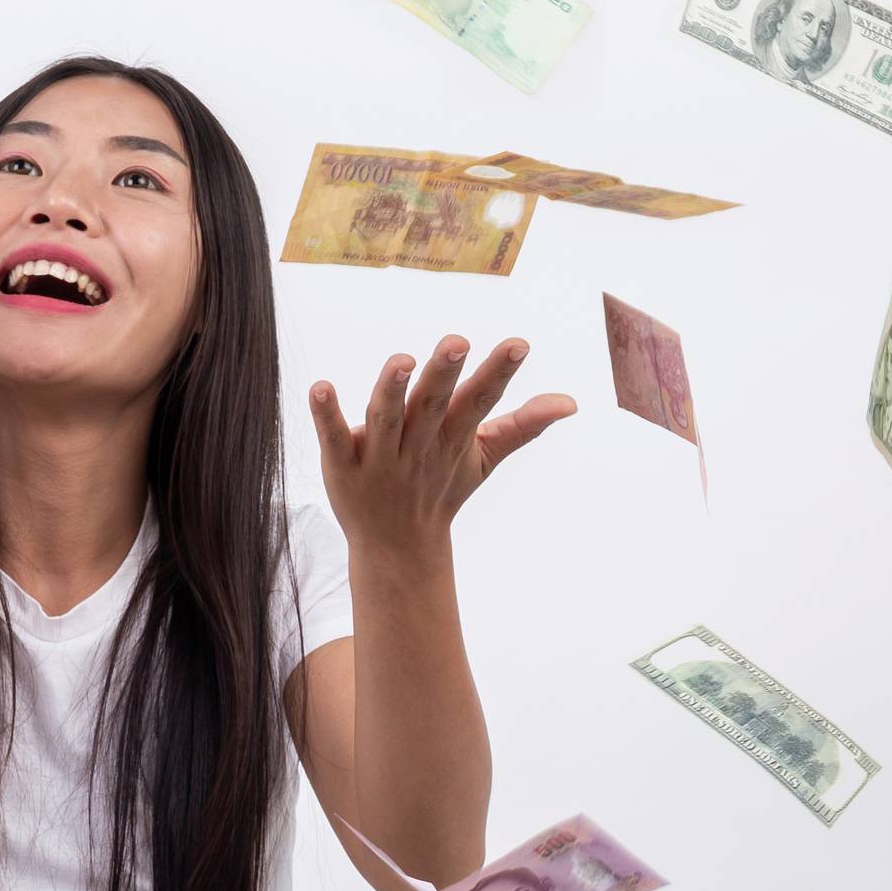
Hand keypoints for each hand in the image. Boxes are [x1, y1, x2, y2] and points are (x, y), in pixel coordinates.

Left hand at [308, 335, 576, 554]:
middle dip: (443, 376)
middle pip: (432, 407)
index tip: (519, 344)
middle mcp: (419, 446)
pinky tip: (320, 388)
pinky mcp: (343, 467)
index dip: (499, 373)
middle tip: (456, 342)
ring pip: (386, 420)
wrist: (396, 547)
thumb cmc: (441, 488)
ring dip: (392, 391)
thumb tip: (571, 402)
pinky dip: (327, 416)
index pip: (478, 402)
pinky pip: (335, 440)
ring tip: (402, 361)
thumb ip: (522, 426)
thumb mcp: (483, 458)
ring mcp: (381, 459)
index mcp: (453, 438)